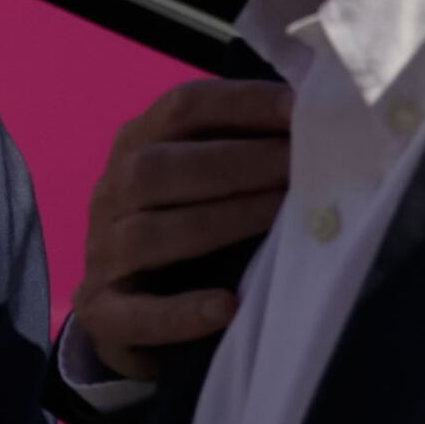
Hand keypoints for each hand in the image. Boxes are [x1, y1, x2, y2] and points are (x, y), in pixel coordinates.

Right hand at [77, 79, 289, 367]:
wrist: (133, 320)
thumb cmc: (191, 237)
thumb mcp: (209, 186)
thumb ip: (246, 155)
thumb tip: (322, 126)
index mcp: (137, 147)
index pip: (180, 108)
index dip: (241, 103)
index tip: (301, 109)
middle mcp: (111, 195)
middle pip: (155, 167)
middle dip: (237, 163)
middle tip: (301, 166)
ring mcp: (102, 255)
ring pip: (146, 234)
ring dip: (220, 221)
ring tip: (281, 218)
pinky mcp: (104, 316)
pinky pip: (136, 315)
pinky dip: (181, 311)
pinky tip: (227, 306)